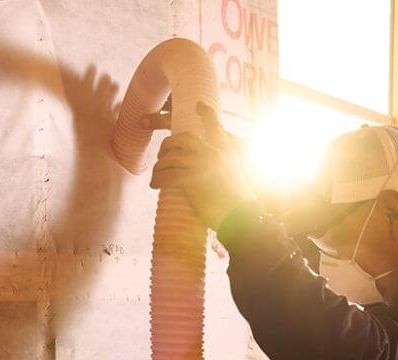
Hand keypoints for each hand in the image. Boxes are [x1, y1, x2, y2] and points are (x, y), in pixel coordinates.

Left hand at [147, 102, 255, 230]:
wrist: (242, 216)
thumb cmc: (240, 204)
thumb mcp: (238, 177)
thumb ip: (228, 168)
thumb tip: (216, 171)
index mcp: (225, 151)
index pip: (215, 127)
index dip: (206, 114)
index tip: (198, 104)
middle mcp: (213, 153)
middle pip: (182, 138)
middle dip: (167, 145)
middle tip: (161, 156)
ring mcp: (202, 165)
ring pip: (171, 157)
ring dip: (159, 167)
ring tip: (156, 176)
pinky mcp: (192, 180)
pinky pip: (167, 176)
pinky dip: (157, 180)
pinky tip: (154, 185)